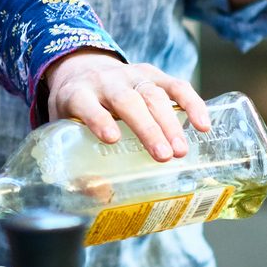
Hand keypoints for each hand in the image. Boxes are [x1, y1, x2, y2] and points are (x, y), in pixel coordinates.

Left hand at [44, 50, 209, 160]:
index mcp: (78, 95)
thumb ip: (78, 163)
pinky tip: (202, 125)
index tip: (112, 139)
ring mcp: (131, 76)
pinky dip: (192, 103)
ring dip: (169, 123)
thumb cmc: (75, 110)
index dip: (98, 119)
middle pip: (126, 101)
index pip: (86, 104)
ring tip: (180, 151)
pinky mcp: (153, 75)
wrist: (82, 70)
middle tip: (163, 156)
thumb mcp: (65, 132)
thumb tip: (103, 195)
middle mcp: (105, 82)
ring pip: (153, 95)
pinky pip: (175, 85)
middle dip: (146, 128)